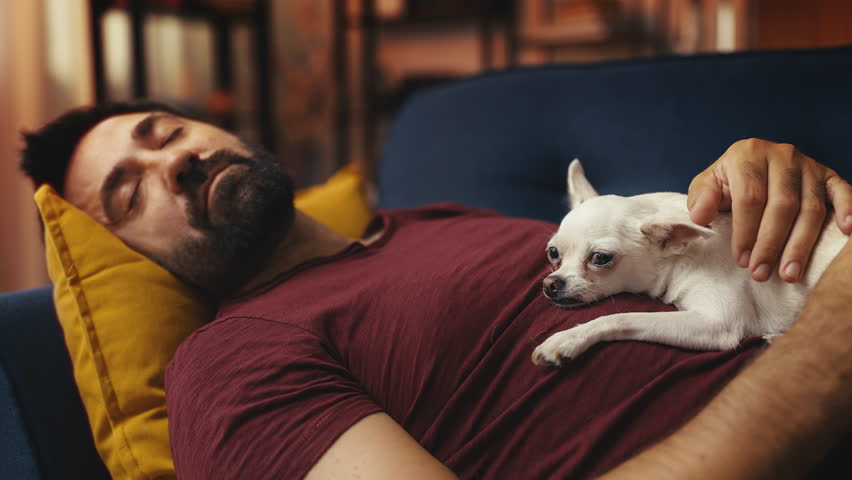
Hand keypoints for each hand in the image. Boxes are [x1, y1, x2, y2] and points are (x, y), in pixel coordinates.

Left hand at [687, 138, 851, 282]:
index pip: (750, 198)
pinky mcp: (828, 175)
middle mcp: (782, 155)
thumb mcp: (707, 185)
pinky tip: (847, 230)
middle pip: (781, 205)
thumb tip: (700, 215)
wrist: (751, 165)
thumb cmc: (728, 183)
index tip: (742, 261)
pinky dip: (848, 210)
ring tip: (790, 273)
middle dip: (771, 244)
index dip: (745, 232)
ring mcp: (808, 165)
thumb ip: (702, 198)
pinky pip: (842, 192)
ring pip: (810, 208)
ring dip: (801, 244)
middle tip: (762, 274)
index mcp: (748, 154)